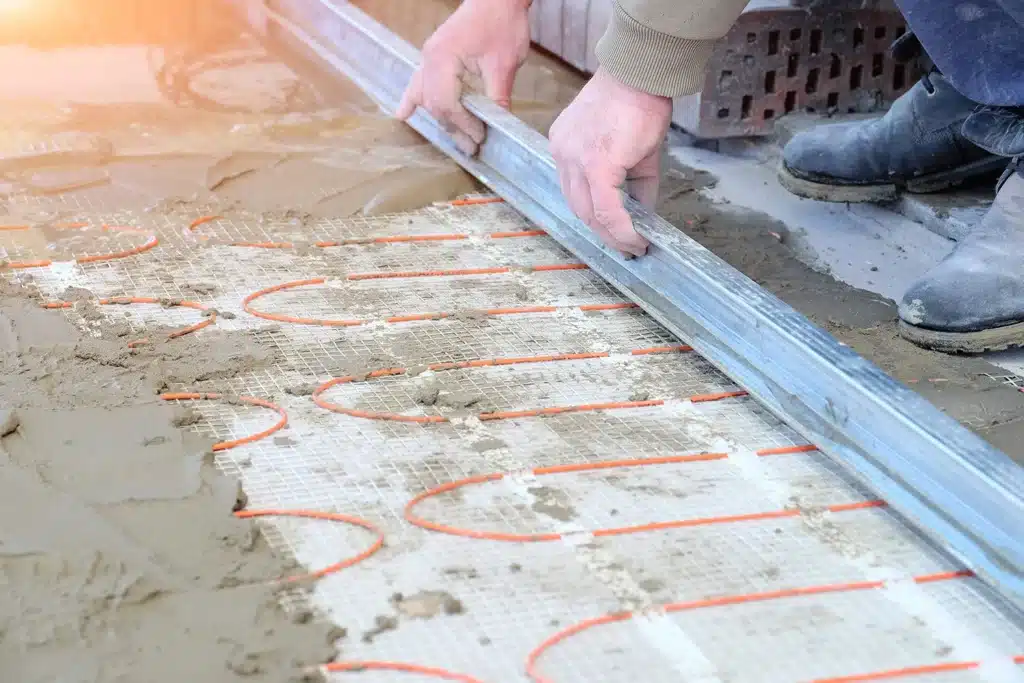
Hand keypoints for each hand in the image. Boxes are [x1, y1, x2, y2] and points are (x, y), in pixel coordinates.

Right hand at [395, 0, 530, 155]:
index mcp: (443, 58)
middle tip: (473, 147)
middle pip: (435, 104)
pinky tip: (403, 114)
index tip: (480, 137)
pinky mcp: (434, 57)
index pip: (446, 103)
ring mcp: (429, 57)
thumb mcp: (504, 64)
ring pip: (427, 97)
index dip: (463, 125)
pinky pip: (419, 82)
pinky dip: (414, 99)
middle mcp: (429, 59)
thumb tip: (500, 127)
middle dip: (453, 128)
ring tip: (458, 139)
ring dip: (442, 120)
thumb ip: (497, 98)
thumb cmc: (502, 22)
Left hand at [549, 68, 672, 256]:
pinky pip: (606, 209)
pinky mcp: (595, 166)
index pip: (575, 192)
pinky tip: (636, 238)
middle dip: (603, 232)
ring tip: (634, 245)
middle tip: (627, 246)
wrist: (641, 74)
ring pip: (588, 213)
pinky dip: (621, 228)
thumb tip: (643, 216)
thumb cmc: (637, 101)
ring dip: (612, 235)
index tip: (615, 232)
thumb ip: (635, 185)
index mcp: (564, 146)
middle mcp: (562, 154)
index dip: (595, 217)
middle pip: (578, 207)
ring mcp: (574, 160)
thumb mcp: (632, 149)